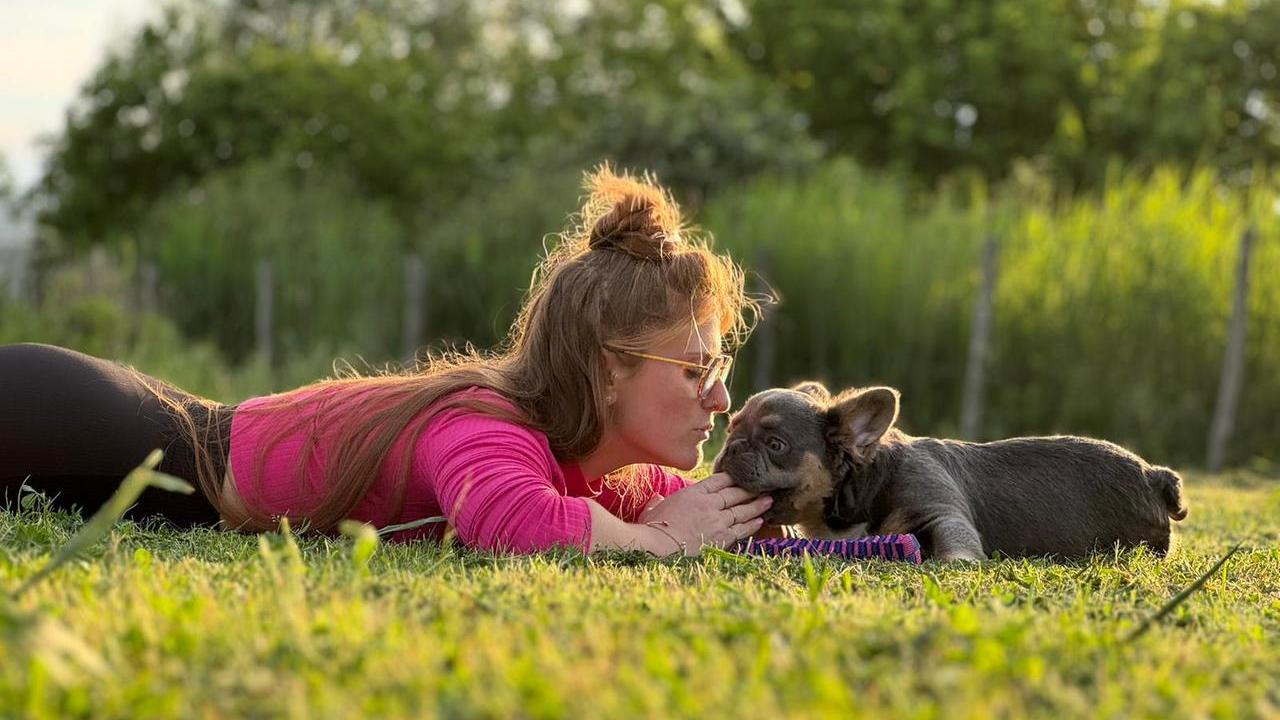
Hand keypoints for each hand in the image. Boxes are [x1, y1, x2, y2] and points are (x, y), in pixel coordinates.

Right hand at [637, 473, 772, 555]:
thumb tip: (655, 500)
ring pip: (742, 510)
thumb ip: (657, 502)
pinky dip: (752, 524)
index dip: (731, 477)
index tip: (741, 475)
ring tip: (768, 500)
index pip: (718, 480)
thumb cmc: (652, 528)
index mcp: (693, 493)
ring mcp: (717, 520)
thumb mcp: (653, 509)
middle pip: (734, 493)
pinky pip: (741, 529)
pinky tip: (760, 520)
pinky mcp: (721, 538)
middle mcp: (708, 504)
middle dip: (750, 489)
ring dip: (757, 505)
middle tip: (763, 485)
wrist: (659, 546)